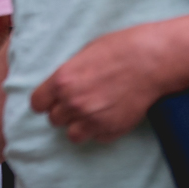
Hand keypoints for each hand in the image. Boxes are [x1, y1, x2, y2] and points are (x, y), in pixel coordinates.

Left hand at [30, 21, 171, 143]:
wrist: (151, 61)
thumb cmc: (119, 50)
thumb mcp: (84, 55)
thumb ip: (68, 75)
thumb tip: (61, 87)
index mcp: (62, 81)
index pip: (38, 104)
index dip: (45, 102)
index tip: (52, 101)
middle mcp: (73, 103)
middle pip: (54, 120)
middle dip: (64, 112)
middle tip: (79, 102)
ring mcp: (92, 119)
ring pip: (73, 135)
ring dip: (80, 125)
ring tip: (93, 113)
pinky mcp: (111, 129)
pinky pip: (96, 137)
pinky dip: (101, 130)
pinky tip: (110, 115)